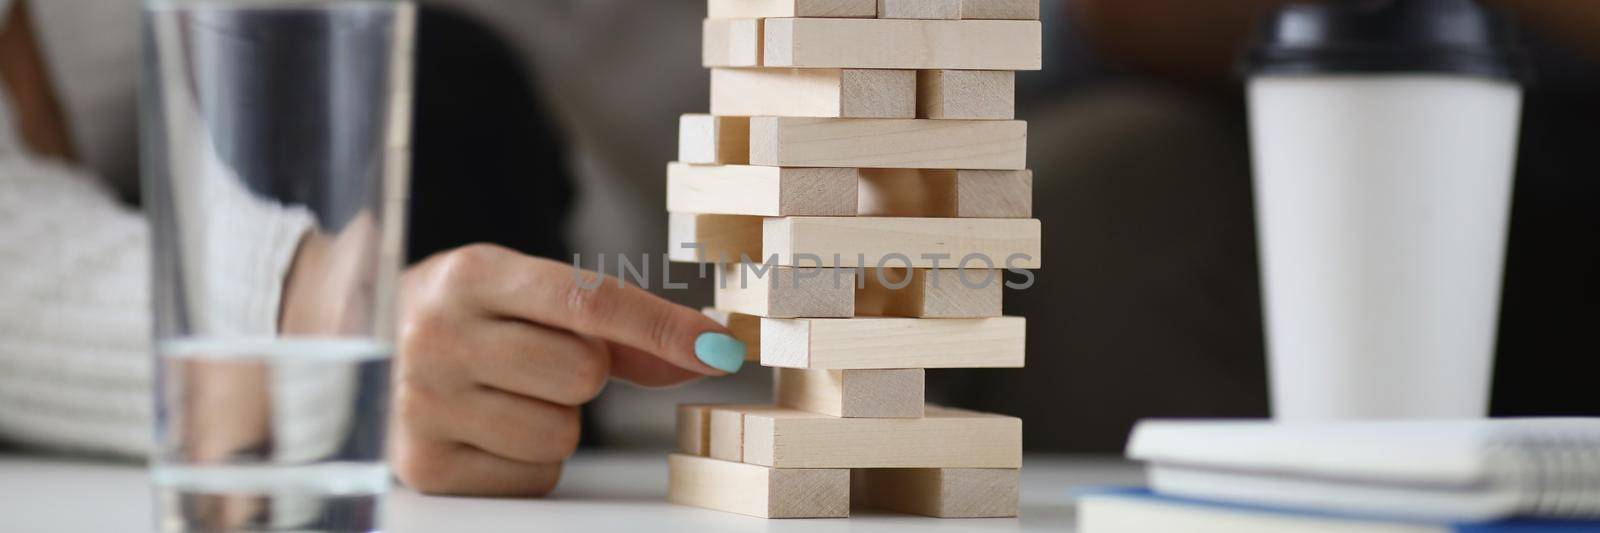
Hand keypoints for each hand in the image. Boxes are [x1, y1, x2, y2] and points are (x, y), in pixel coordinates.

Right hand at [389, 244, 744, 495]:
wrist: (360, 352)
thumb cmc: (470, 321)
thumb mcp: (525, 297)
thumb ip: (619, 326)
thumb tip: (708, 353)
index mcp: (470, 275)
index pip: (589, 300)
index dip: (663, 327)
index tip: (719, 348)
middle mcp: (438, 336)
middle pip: (583, 373)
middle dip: (582, 373)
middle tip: (535, 362)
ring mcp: (423, 404)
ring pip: (563, 432)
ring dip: (554, 421)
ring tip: (504, 396)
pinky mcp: (424, 466)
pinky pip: (535, 476)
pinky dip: (527, 461)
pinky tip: (487, 431)